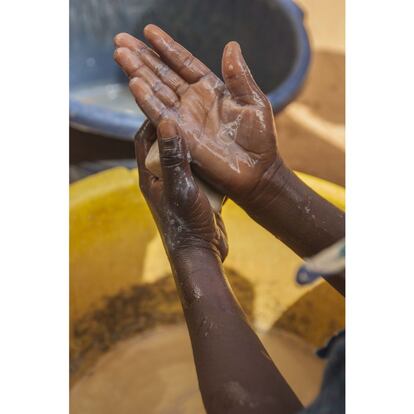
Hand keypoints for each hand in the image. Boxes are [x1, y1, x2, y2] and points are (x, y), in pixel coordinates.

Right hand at [114, 25, 284, 209]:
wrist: (257, 171)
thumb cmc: (259, 139)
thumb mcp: (254, 102)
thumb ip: (239, 76)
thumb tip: (231, 45)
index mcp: (210, 89)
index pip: (184, 62)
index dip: (167, 47)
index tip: (148, 30)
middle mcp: (193, 101)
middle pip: (163, 74)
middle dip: (143, 57)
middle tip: (120, 40)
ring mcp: (185, 118)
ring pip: (157, 91)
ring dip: (138, 73)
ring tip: (120, 55)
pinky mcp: (181, 136)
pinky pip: (160, 115)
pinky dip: (147, 100)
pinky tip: (134, 84)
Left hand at [135, 118, 227, 261]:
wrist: (202, 254)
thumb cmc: (187, 224)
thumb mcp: (180, 187)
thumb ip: (173, 157)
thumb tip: (165, 121)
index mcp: (150, 176)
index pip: (145, 139)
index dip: (154, 120)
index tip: (170, 103)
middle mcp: (161, 179)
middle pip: (164, 145)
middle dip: (176, 128)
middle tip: (192, 109)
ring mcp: (178, 186)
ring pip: (183, 157)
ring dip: (194, 143)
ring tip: (209, 125)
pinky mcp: (193, 193)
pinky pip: (198, 171)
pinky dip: (206, 160)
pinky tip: (220, 150)